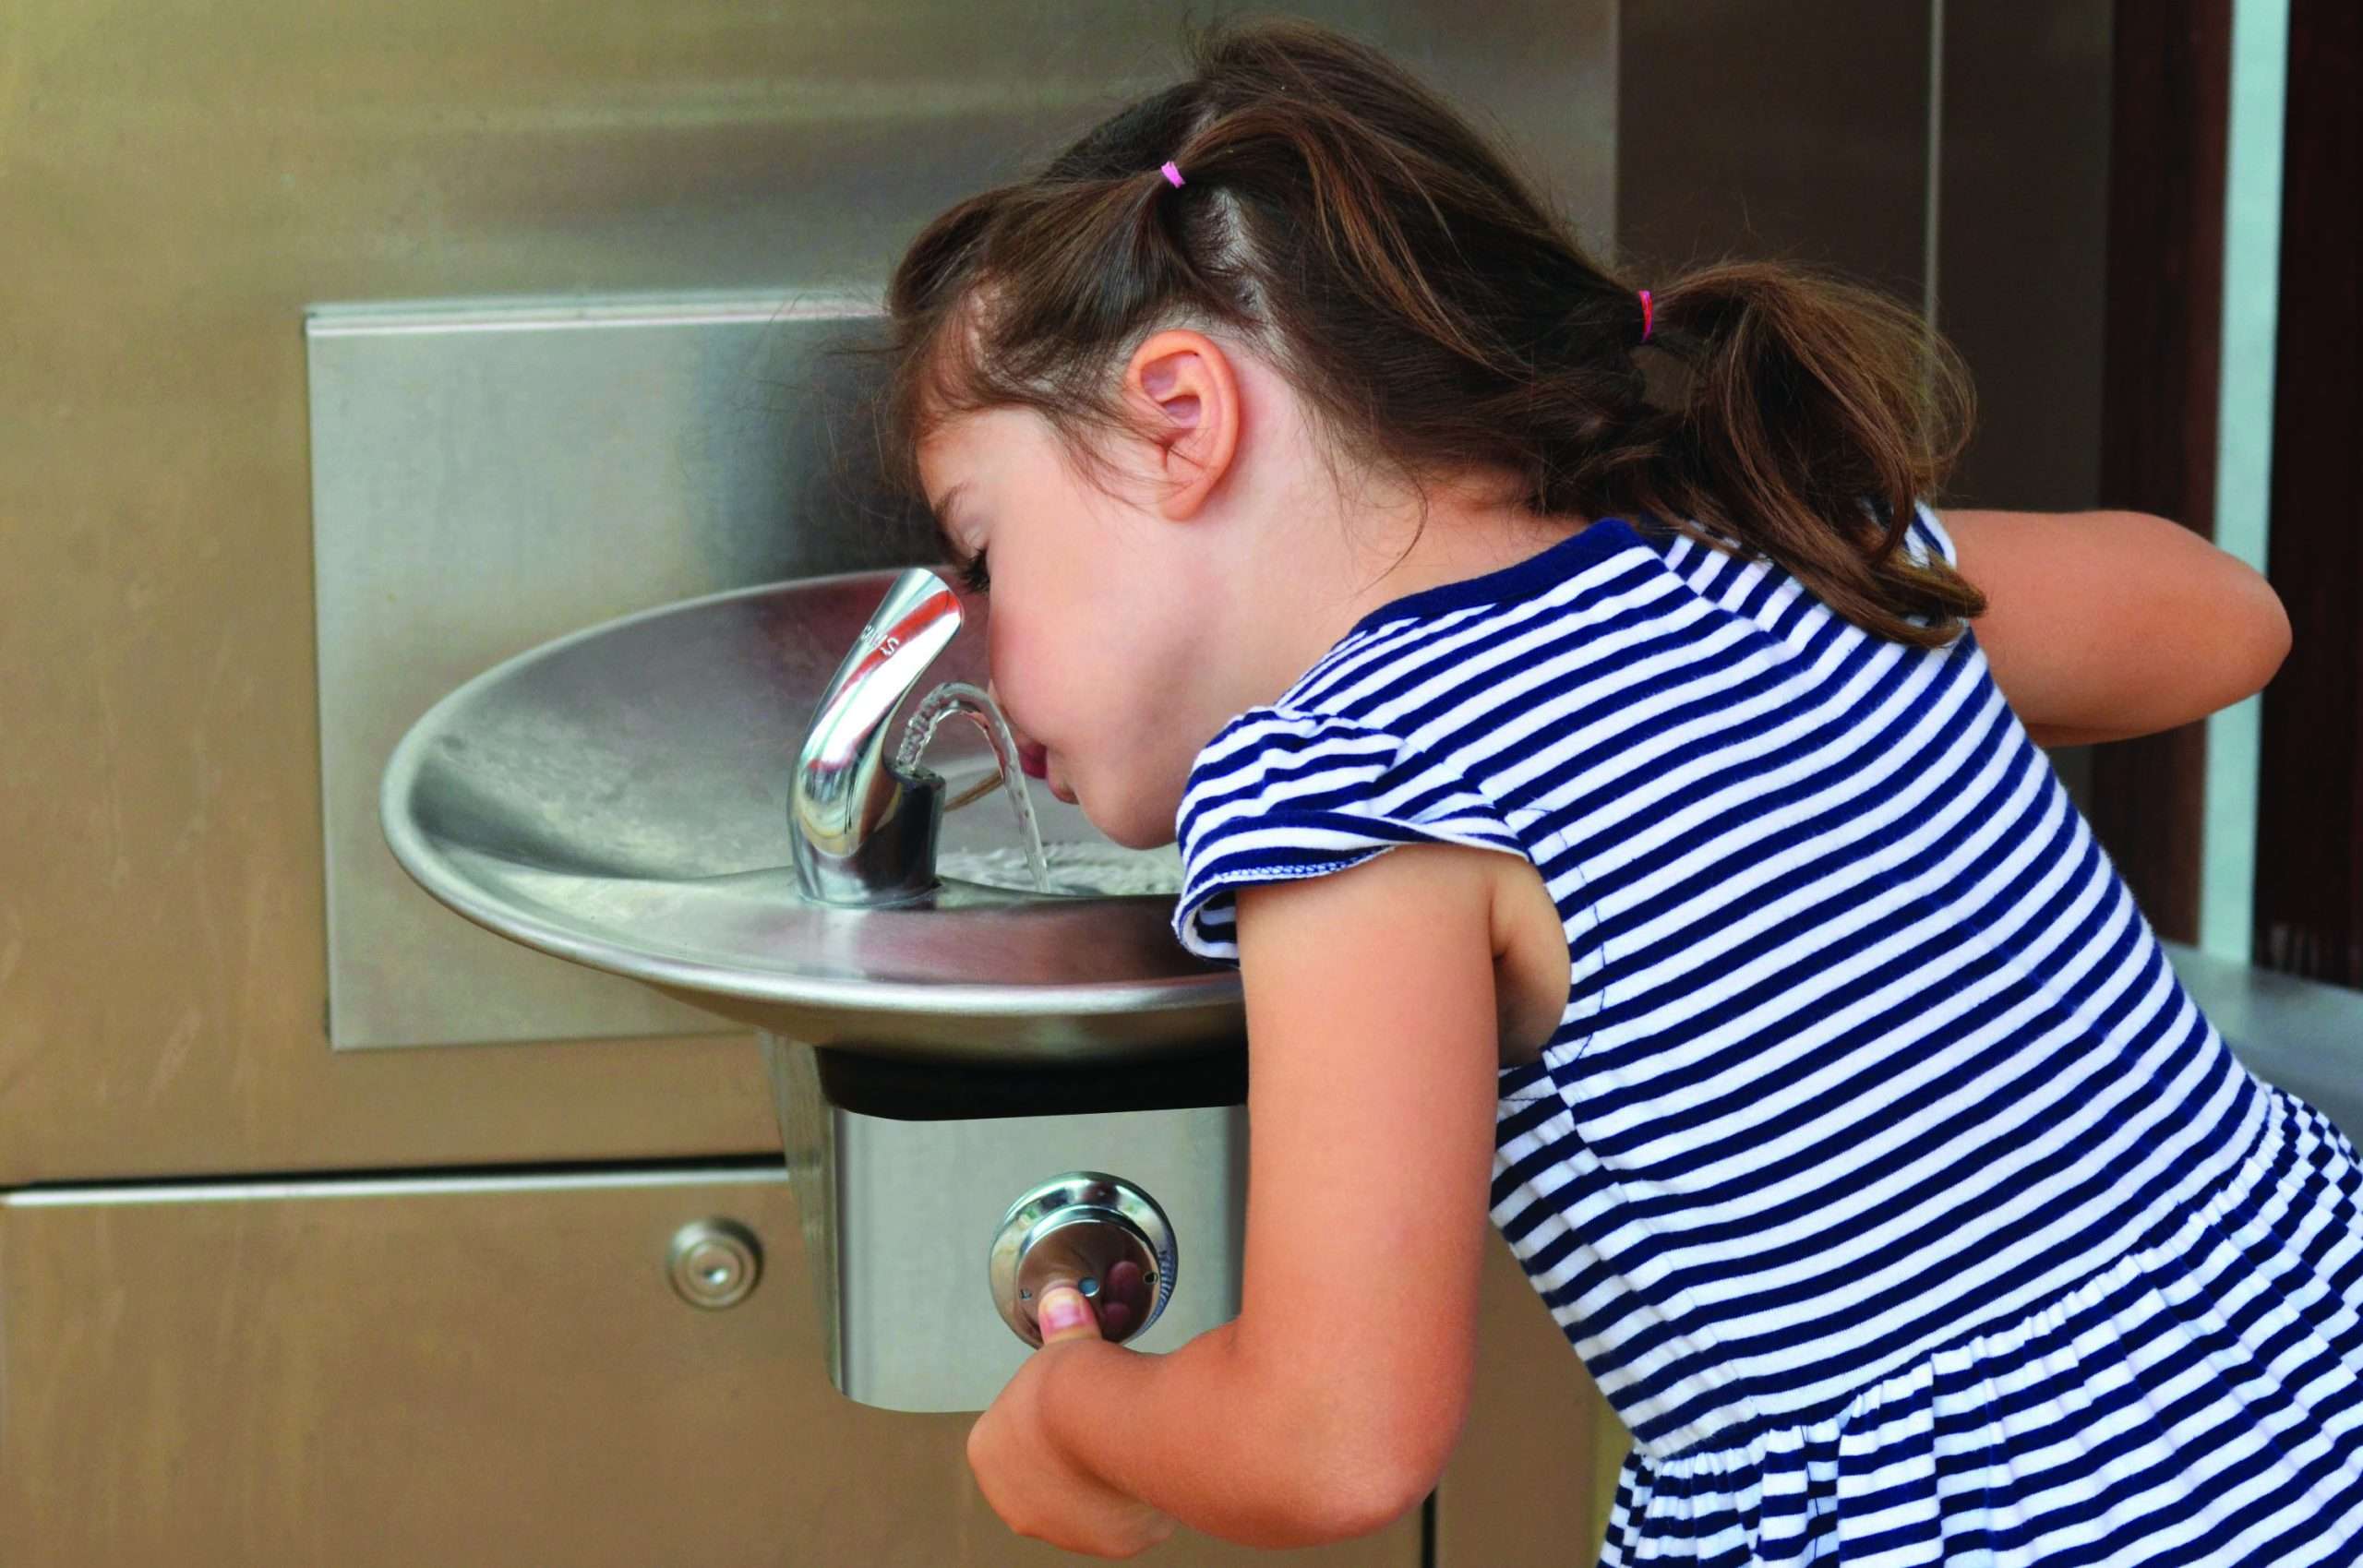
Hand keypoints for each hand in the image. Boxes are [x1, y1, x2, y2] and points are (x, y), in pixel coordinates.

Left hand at [968, 1284, 1177, 1558]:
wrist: (1115, 1423)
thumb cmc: (1076, 1387)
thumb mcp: (1062, 1341)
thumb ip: (1063, 1326)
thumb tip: (1061, 1301)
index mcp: (988, 1454)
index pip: (1012, 1430)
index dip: (1046, 1409)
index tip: (1074, 1395)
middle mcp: (1017, 1503)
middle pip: (1048, 1471)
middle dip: (1075, 1449)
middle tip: (1105, 1418)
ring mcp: (1064, 1529)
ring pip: (1087, 1498)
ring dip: (1106, 1474)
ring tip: (1129, 1437)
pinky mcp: (1114, 1541)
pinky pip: (1127, 1514)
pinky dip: (1140, 1492)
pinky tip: (1150, 1462)